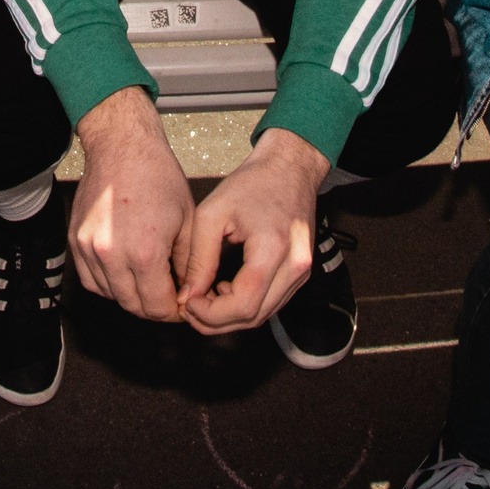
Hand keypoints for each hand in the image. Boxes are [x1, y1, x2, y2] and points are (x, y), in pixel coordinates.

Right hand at [69, 86, 192, 321]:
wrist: (123, 146)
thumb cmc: (158, 176)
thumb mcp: (189, 220)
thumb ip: (190, 264)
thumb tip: (188, 293)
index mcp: (145, 252)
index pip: (157, 307)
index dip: (173, 313)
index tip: (180, 307)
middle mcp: (113, 254)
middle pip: (132, 306)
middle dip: (153, 307)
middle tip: (167, 297)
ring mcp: (89, 249)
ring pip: (110, 296)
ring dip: (130, 296)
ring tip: (147, 282)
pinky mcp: (75, 241)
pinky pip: (90, 280)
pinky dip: (107, 284)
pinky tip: (124, 272)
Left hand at [176, 128, 327, 333]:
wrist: (289, 167)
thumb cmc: (252, 183)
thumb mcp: (212, 214)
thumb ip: (199, 260)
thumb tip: (188, 297)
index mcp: (273, 249)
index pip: (242, 305)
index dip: (210, 314)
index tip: (187, 302)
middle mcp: (295, 266)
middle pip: (253, 317)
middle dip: (216, 321)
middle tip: (189, 306)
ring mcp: (302, 273)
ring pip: (263, 316)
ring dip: (230, 317)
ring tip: (203, 299)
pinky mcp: (300, 273)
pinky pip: (271, 303)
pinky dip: (246, 306)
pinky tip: (224, 290)